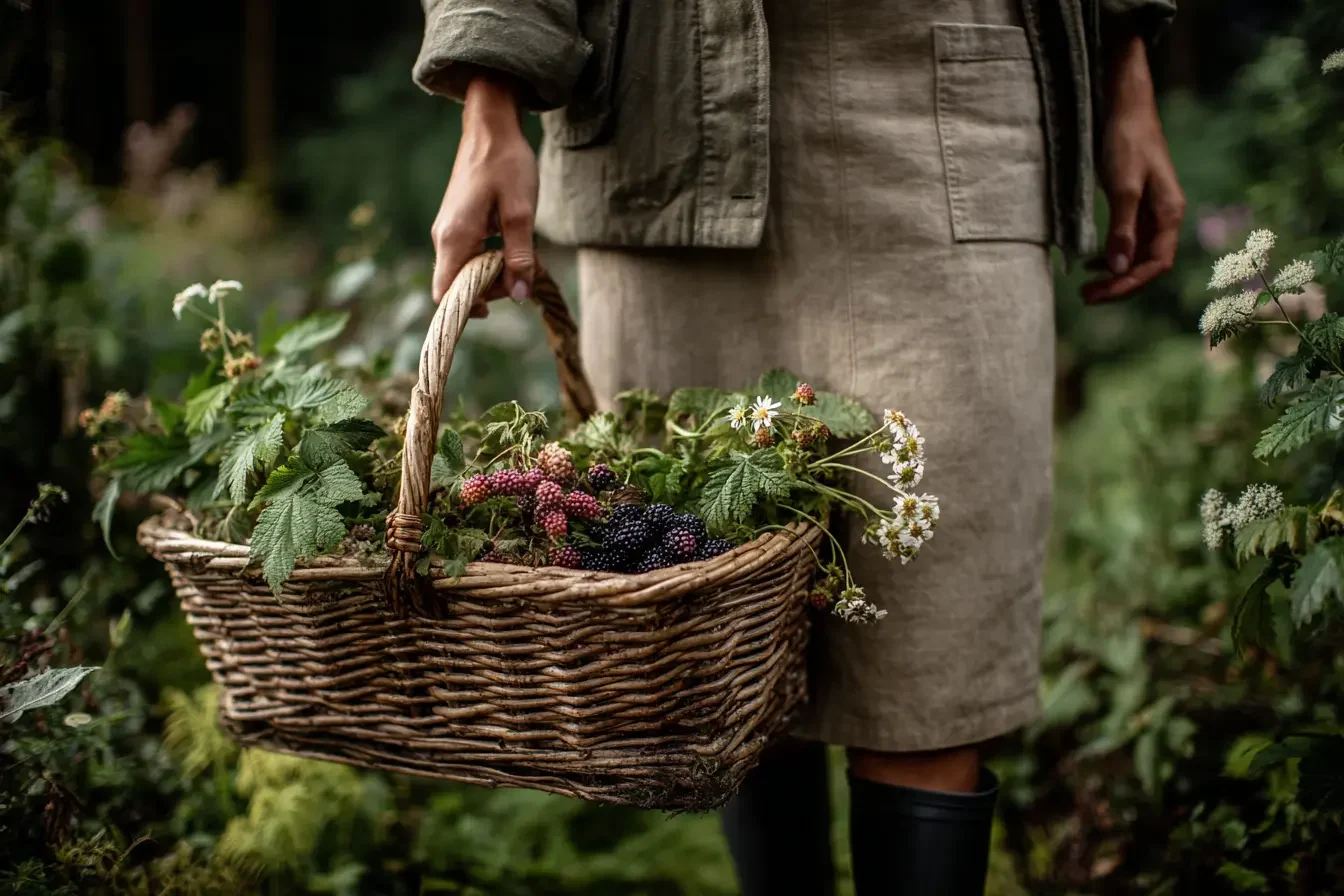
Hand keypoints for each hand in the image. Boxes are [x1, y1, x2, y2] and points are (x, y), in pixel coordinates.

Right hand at [431, 76, 538, 315]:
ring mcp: (448, 229)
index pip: (445, 293)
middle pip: (457, 285)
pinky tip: (511, 247)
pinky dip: (488, 260)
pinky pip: (468, 255)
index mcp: (455, 237)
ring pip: (464, 270)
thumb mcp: (522, 213)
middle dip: (488, 291)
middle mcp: (444, 237)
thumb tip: (521, 296)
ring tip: (520, 259)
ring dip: (491, 275)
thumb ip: (520, 257)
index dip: (466, 310)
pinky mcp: (457, 223)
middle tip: (521, 275)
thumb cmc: (506, 164)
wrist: (491, 126)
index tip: (495, 309)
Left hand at [1083, 31, 1185, 304]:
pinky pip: (1129, 242)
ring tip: (1086, 288)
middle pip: (1147, 265)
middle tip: (1086, 297)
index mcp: (1170, 213)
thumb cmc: (1127, 142)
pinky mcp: (1137, 206)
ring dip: (1115, 274)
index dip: (1129, 284)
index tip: (1100, 293)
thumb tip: (1118, 269)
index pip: (1155, 264)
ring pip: (1137, 256)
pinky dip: (1112, 257)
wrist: (1126, 108)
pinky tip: (1093, 264)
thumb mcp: (1123, 187)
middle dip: (1119, 285)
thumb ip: (1122, 228)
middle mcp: (1165, 217)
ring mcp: (1152, 212)